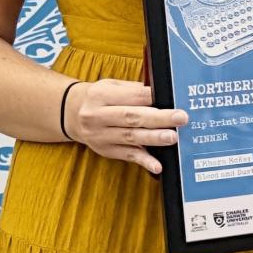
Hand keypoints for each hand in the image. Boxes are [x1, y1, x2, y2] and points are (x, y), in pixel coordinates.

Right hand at [66, 79, 184, 174]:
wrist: (71, 114)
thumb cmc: (99, 98)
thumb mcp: (111, 86)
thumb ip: (134, 90)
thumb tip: (162, 93)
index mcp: (101, 95)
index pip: (132, 96)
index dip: (153, 97)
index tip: (174, 98)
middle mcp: (97, 116)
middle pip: (132, 117)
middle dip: (159, 118)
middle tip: (181, 118)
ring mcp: (100, 135)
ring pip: (130, 137)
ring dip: (154, 138)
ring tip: (173, 137)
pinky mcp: (105, 150)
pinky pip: (127, 156)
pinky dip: (143, 161)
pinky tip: (157, 165)